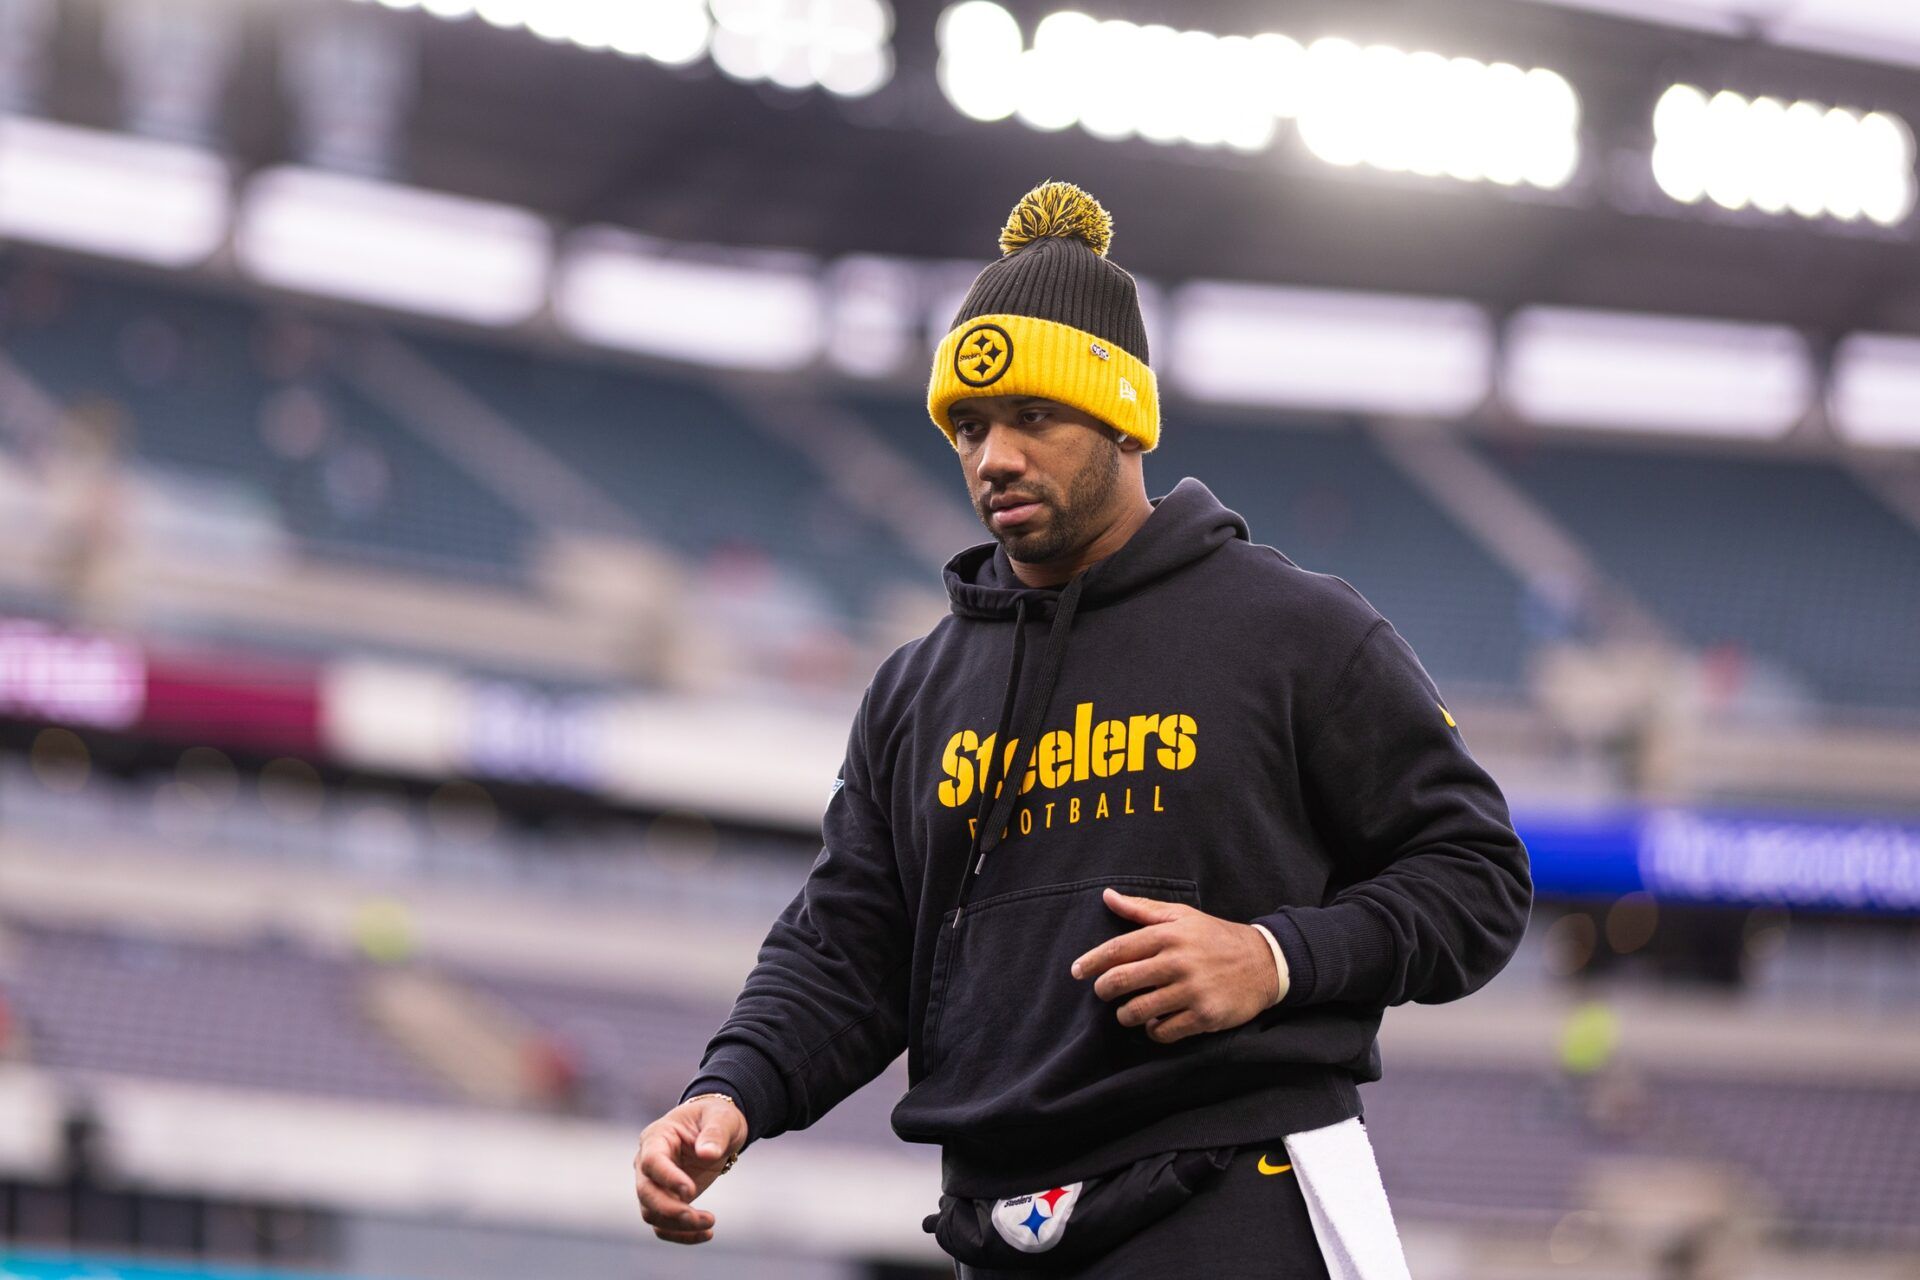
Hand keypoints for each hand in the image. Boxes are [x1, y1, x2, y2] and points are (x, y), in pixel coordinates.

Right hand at [632, 1095, 746, 1244]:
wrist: (717, 1129)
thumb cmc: (717, 1117)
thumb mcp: (722, 1118)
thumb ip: (715, 1133)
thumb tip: (707, 1153)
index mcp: (657, 1136)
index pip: (652, 1161)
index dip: (667, 1178)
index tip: (691, 1191)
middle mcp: (647, 1162)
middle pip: (645, 1192)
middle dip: (670, 1209)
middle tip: (701, 1217)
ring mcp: (654, 1183)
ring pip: (651, 1212)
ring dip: (678, 1225)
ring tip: (710, 1223)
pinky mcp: (665, 1199)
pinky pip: (663, 1224)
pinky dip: (681, 1234)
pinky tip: (706, 1233)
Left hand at [1071, 888, 1284, 1043]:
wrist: (1264, 962)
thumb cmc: (1216, 937)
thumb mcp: (1182, 916)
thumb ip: (1143, 909)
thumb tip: (1107, 896)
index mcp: (1168, 935)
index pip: (1117, 950)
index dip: (1091, 962)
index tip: (1076, 972)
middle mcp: (1177, 962)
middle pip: (1121, 981)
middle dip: (1104, 990)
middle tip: (1103, 992)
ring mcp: (1191, 990)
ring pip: (1138, 1010)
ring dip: (1126, 1014)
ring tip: (1129, 1010)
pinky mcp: (1204, 1016)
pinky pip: (1163, 1031)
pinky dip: (1153, 1030)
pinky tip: (1156, 1022)